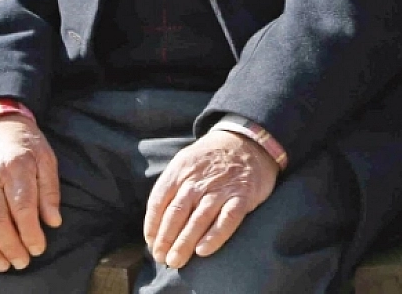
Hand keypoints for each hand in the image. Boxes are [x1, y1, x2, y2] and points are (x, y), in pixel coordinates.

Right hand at [0, 116, 60, 271]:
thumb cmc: (25, 145)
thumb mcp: (46, 159)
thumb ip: (50, 191)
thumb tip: (53, 222)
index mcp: (16, 167)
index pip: (23, 207)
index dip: (30, 232)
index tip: (38, 248)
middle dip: (10, 246)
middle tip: (21, 262)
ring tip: (2, 264)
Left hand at [143, 129, 278, 269]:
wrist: (249, 141)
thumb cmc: (212, 159)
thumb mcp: (186, 162)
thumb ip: (172, 187)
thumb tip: (156, 223)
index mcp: (179, 171)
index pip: (158, 203)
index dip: (152, 227)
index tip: (152, 244)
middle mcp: (198, 180)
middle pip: (176, 214)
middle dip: (166, 240)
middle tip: (162, 258)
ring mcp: (221, 188)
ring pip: (198, 219)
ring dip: (184, 243)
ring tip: (176, 261)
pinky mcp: (243, 195)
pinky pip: (227, 219)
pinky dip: (215, 235)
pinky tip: (203, 250)